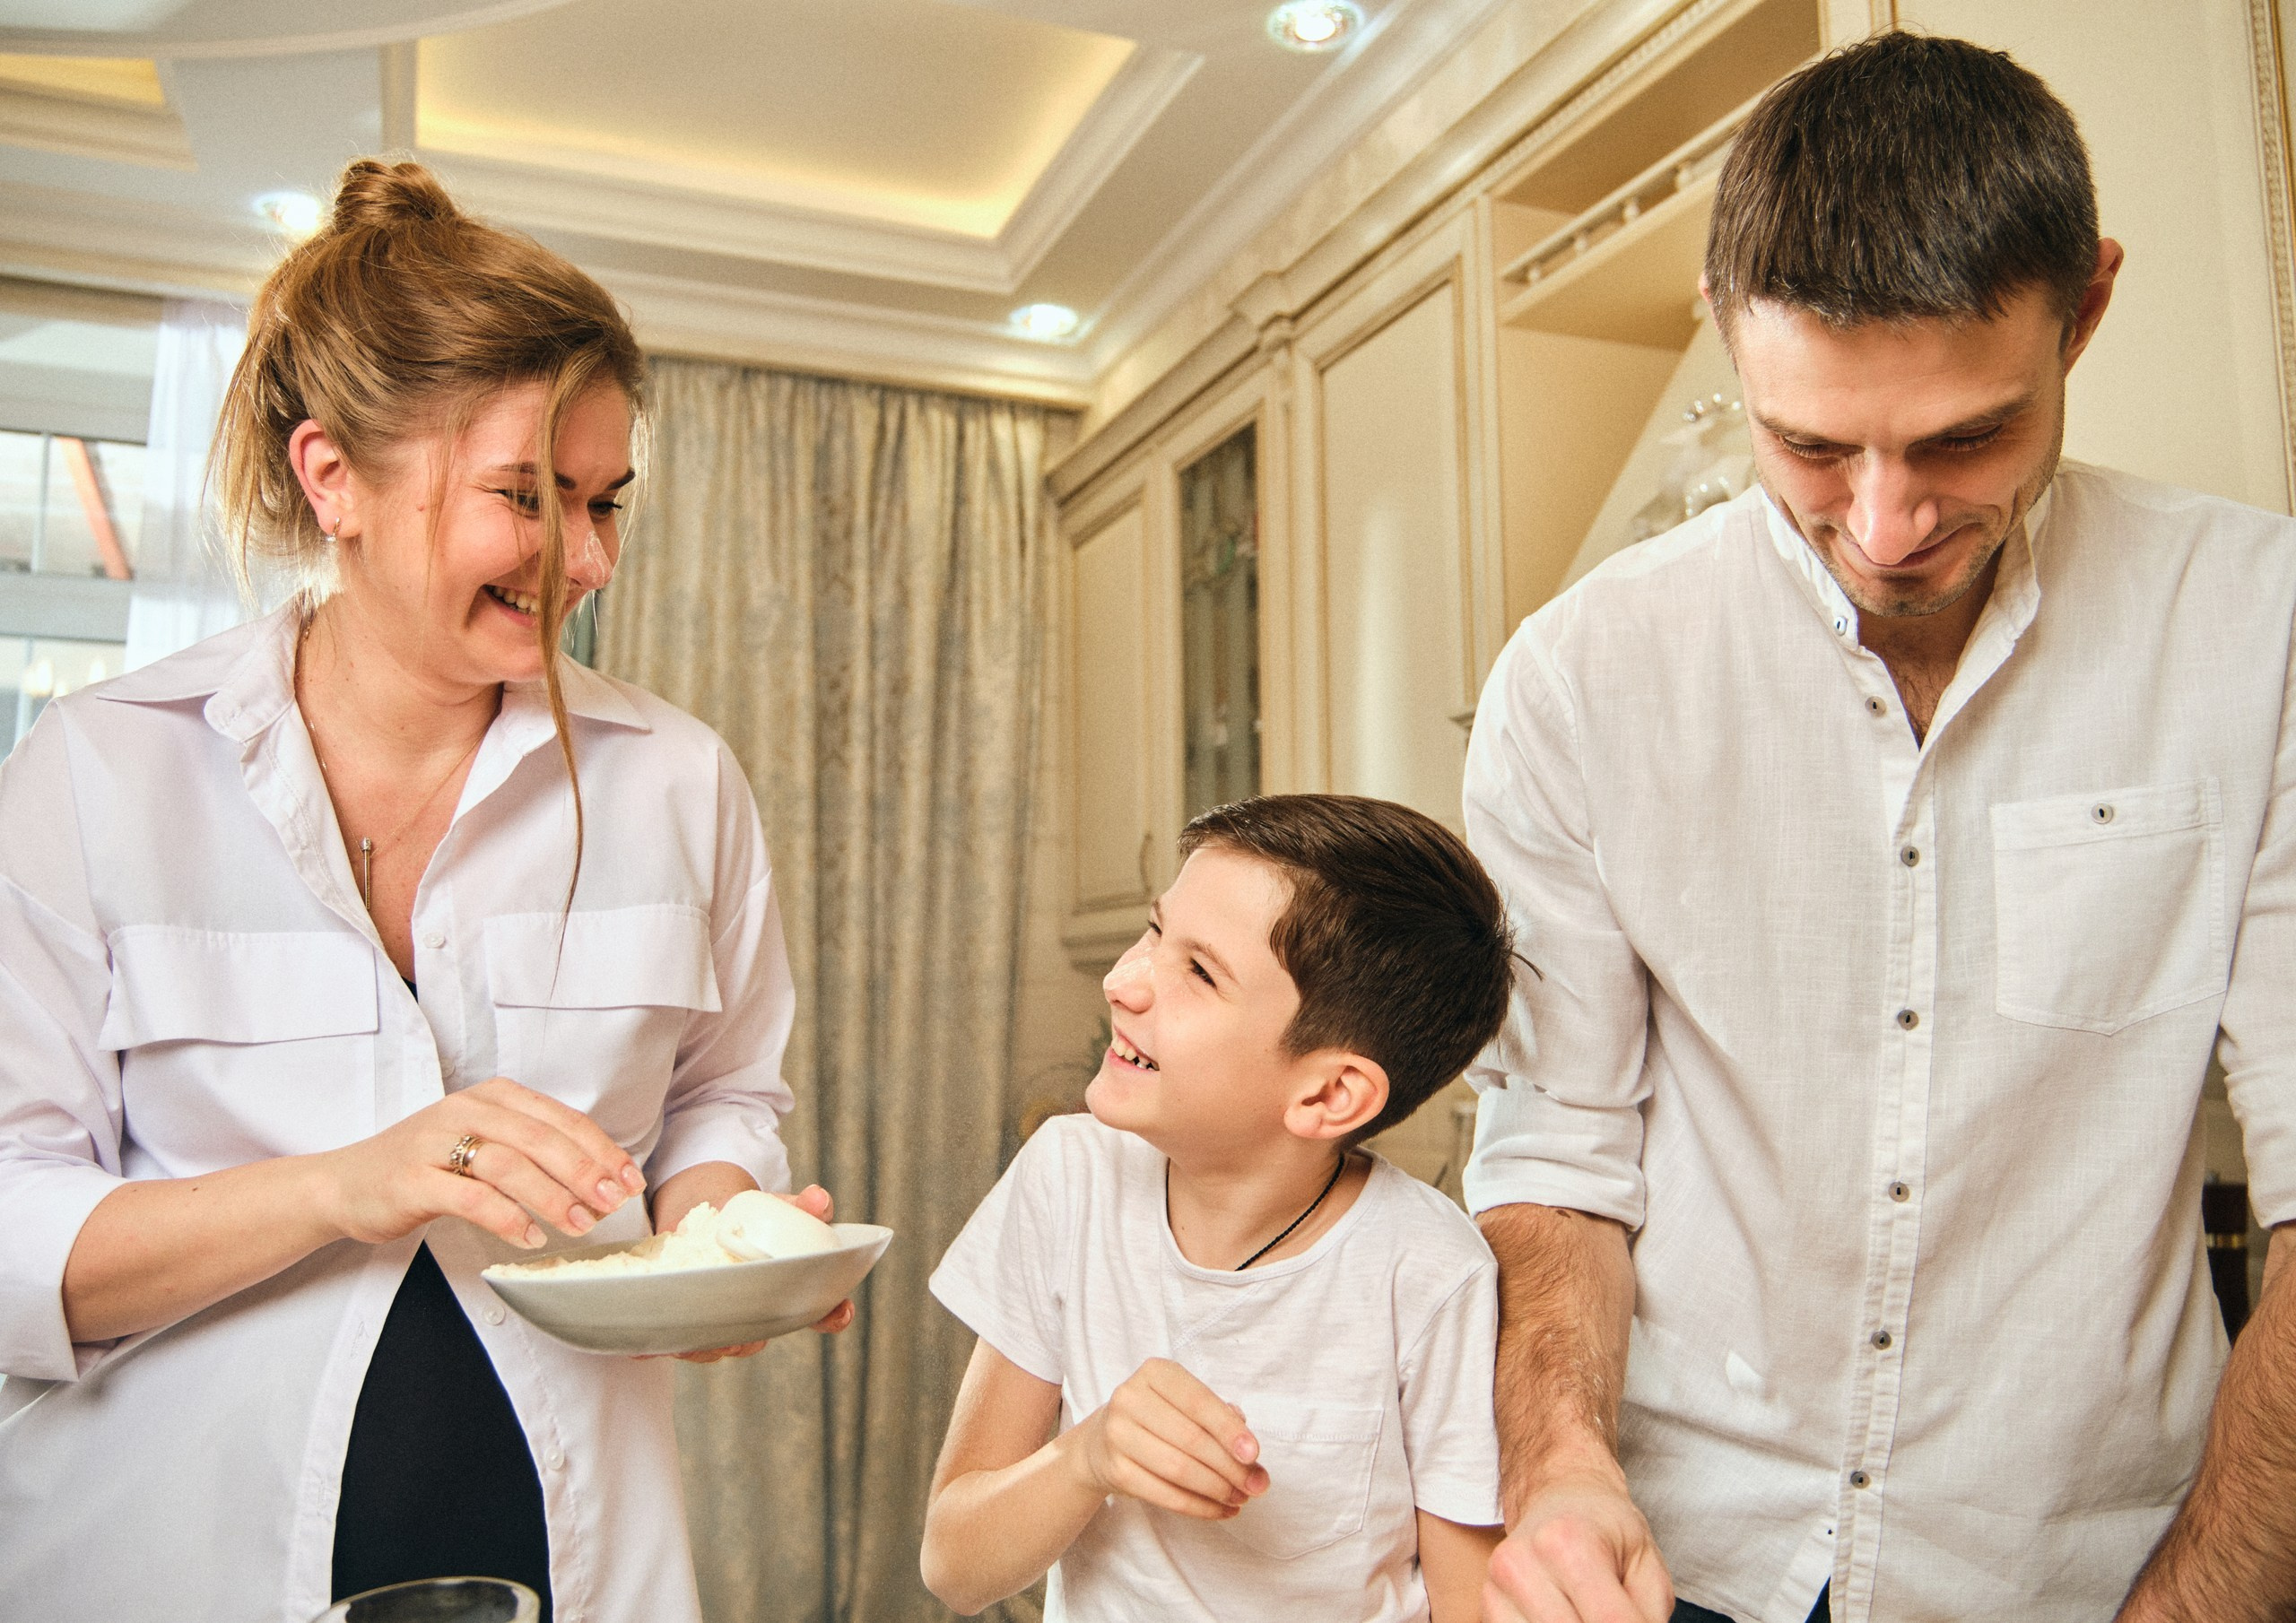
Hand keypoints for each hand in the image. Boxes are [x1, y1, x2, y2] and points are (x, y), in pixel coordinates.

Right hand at [317, 1077, 642, 1250]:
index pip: (561, 1119)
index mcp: (493, 1097)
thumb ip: (532, 1149)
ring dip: (553, 1196)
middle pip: (542, 1139)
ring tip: (582, 1224)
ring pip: (510, 1164)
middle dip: (587, 1173)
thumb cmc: (424, 1166)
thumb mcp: (482, 1143)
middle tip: (615, 1204)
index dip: (602, 1150)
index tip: (630, 1180)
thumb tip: (598, 1176)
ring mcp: (436, 1142)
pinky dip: (507, 1217)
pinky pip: (471, 1197)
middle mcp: (466, 1111)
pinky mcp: (413, 1179)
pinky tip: (531, 1236)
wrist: (346, 1183)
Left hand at [653, 1178, 855, 1363]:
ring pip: (715, 1347)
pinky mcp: (683, 1321)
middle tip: (740, 1334)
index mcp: (788, 1289)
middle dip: (749, 1340)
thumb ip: (798, 1205)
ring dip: (702, 1347)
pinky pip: (674, 1342)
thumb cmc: (748, 1215)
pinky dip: (658, 1346)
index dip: (832, 1315)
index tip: (837, 1311)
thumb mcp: (773, 1205)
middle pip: (759, 1338)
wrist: (702, 1212)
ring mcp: (720, 1322)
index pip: (822, 1311)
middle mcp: (757, 1314)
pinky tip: (641, 1347)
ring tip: (688, 1340)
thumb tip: (818, 1199)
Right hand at [1059, 1357, 1268, 1518]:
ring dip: (1217, 1490)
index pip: (1198, 1401)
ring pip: (1179, 1469)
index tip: (1254, 1454)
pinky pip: (1164, 1495)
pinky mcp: (1114, 1471)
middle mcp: (1130, 1398)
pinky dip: (1198, 1507)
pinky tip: (1220, 1510)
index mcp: (1155, 1373)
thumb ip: (1220, 1419)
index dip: (1228, 1429)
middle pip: (1191, 1439)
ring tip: (1240, 1498)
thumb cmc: (1158, 1418)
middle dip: (1230, 1467)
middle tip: (1256, 1485)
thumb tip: (1251, 1456)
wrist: (1101, 1442)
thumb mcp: (1185, 1404)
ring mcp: (1117, 1435)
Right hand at [1484, 1475, 1672, 1622]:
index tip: (1641, 1621)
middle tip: (1613, 1612)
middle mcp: (1521, 1563)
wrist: (1560, 1497)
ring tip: (1586, 1611)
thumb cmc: (1606, 1530)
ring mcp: (1495, 1586)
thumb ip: (1647, 1616)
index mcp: (1566, 1542)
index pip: (1609, 1621)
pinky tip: (1565, 1614)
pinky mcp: (1488, 1604)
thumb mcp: (1647, 1564)